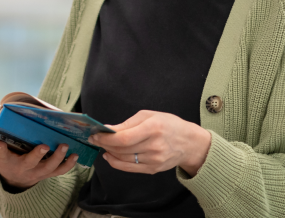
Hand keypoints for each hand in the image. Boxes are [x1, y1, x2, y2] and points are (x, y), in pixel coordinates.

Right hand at [0, 130, 78, 189]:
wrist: (17, 178)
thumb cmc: (4, 158)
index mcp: (5, 160)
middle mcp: (22, 167)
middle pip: (30, 163)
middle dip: (37, 155)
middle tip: (44, 145)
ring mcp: (37, 171)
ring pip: (48, 167)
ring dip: (58, 158)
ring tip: (64, 146)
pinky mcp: (49, 173)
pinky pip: (60, 171)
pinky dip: (68, 165)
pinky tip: (75, 155)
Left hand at [87, 110, 210, 176]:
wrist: (190, 143)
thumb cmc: (168, 124)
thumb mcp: (149, 115)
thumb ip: (127, 123)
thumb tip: (108, 129)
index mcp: (152, 128)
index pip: (123, 138)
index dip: (106, 138)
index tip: (95, 133)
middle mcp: (153, 146)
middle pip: (121, 149)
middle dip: (104, 144)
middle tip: (93, 138)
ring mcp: (154, 160)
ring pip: (124, 159)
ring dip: (109, 152)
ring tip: (101, 145)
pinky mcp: (153, 169)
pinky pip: (130, 168)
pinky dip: (116, 163)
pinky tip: (109, 156)